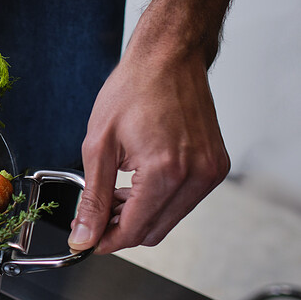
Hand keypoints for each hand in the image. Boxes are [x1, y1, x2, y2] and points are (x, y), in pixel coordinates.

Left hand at [68, 45, 228, 254]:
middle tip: (94, 215)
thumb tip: (84, 236)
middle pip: (153, 231)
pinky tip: (136, 184)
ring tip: (113, 195)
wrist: (168, 58)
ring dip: (138, 216)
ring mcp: (210, 171)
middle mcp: (196, 176)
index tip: (86, 239)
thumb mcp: (98, 146)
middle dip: (120, 229)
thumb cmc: (133, 91)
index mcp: (165, 172)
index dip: (105, 241)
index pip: (133, 230)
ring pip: (168, 219)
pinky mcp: (216, 166)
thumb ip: (93, 198)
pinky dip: (158, 201)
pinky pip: (183, 201)